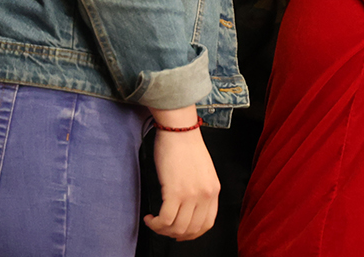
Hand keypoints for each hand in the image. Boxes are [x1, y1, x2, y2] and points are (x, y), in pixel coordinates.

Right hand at [143, 121, 219, 240]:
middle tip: (163, 228)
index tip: (180, 233)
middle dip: (174, 234)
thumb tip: (187, 210)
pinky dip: (155, 223)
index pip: (207, 223)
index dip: (192, 233)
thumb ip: (200, 190)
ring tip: (154, 222)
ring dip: (162, 230)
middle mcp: (205, 194)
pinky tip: (150, 217)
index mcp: (214, 190)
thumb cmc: (186, 146)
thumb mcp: (202, 171)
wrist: (179, 129)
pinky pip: (165, 219)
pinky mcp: (175, 191)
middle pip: (191, 229)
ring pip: (177, 227)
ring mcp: (191, 194)